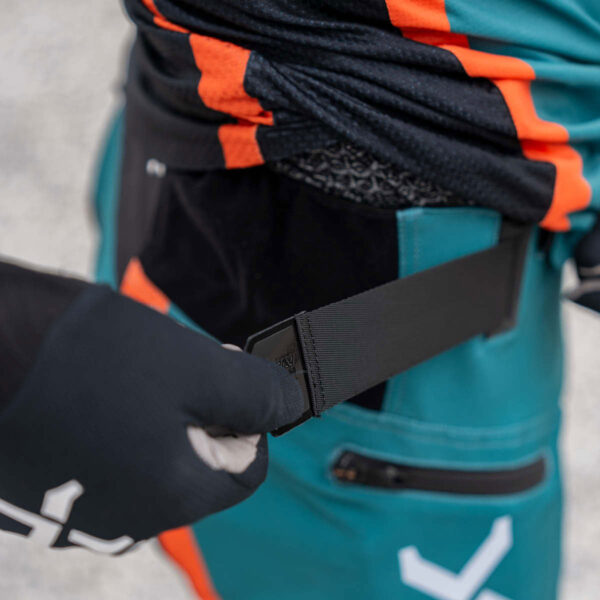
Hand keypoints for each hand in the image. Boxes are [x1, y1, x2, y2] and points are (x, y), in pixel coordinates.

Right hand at [0, 264, 304, 552]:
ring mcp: (77, 507)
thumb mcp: (195, 368)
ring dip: (163, 414)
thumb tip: (293, 405)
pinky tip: (97, 387)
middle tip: (186, 363)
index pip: (246, 470)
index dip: (251, 418)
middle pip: (198, 464)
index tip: (232, 376)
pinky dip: (119, 424)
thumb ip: (256, 395)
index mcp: (172, 497)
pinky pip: (106, 458)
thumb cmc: (89, 357)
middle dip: (206, 411)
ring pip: (152, 458)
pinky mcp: (41, 487)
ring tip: (137, 369)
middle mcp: (126, 518)